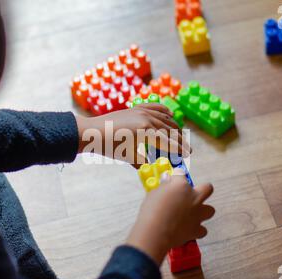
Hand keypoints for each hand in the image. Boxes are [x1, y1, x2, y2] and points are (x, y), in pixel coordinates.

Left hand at [75, 104, 190, 166]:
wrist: (92, 132)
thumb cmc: (109, 146)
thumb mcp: (128, 156)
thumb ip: (143, 161)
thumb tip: (153, 167)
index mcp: (146, 131)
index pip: (168, 141)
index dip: (180, 148)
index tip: (189, 153)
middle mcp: (147, 118)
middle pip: (169, 129)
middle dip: (179, 139)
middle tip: (187, 147)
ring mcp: (141, 111)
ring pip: (164, 118)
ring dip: (174, 126)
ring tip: (180, 135)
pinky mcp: (135, 107)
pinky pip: (154, 107)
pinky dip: (164, 110)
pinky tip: (170, 114)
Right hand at [126, 168, 213, 264]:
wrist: (154, 233)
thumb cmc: (151, 212)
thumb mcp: (153, 194)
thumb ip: (163, 186)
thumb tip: (166, 179)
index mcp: (181, 186)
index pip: (181, 174)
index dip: (176, 177)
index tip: (172, 180)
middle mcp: (193, 198)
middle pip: (207, 188)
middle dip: (202, 190)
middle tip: (192, 195)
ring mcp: (197, 214)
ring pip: (210, 210)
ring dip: (203, 211)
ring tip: (192, 214)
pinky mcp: (196, 229)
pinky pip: (202, 230)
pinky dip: (196, 230)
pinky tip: (188, 230)